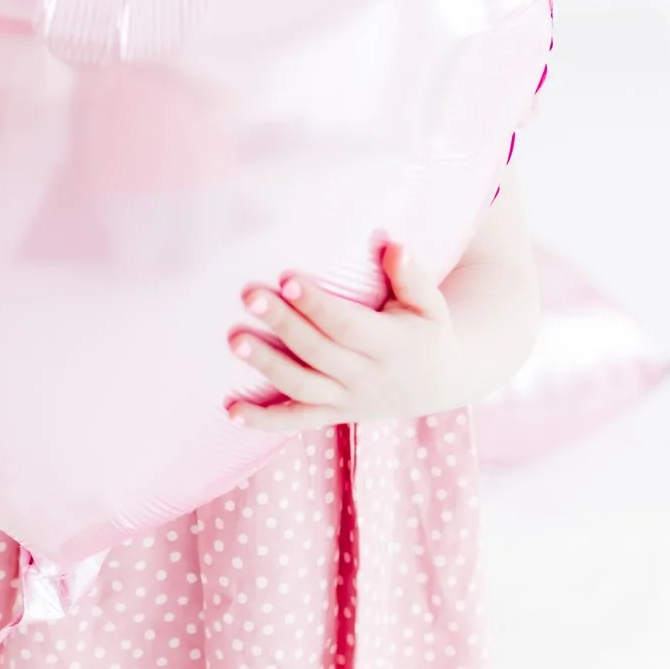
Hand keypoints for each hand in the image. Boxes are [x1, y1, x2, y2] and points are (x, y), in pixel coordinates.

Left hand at [224, 242, 465, 431]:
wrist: (438, 383)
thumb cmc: (427, 330)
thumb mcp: (431, 304)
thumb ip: (413, 277)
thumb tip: (394, 247)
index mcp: (390, 346)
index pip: (348, 326)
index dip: (317, 305)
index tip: (288, 279)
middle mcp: (366, 377)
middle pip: (317, 352)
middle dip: (283, 325)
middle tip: (251, 296)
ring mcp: (347, 400)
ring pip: (302, 388)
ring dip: (266, 367)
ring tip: (236, 341)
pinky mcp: (334, 414)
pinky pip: (296, 421)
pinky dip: (264, 420)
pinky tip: (231, 410)